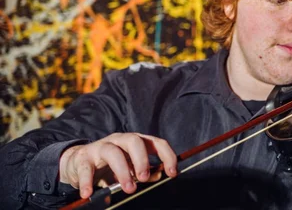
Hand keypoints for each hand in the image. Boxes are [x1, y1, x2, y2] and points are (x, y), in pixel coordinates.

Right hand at [59, 132, 177, 198]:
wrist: (78, 163)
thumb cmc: (109, 166)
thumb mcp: (129, 169)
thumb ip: (144, 172)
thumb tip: (158, 175)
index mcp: (135, 142)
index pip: (156, 143)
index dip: (167, 156)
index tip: (172, 172)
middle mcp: (119, 140)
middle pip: (134, 141)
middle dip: (142, 159)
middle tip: (145, 178)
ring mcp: (101, 146)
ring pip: (113, 152)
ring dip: (123, 171)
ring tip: (128, 189)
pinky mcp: (83, 157)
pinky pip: (86, 168)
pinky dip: (87, 181)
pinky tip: (89, 193)